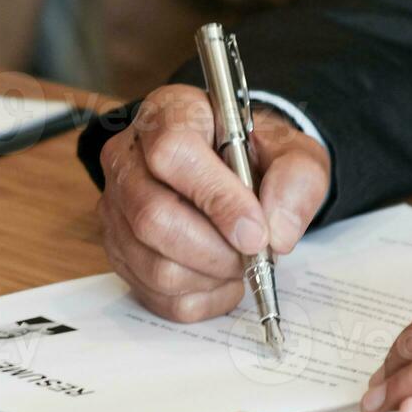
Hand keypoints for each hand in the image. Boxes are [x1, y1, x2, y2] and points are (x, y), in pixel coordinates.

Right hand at [96, 84, 330, 321]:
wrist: (232, 168)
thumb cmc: (255, 155)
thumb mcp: (291, 151)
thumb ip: (295, 181)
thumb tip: (276, 234)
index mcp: (168, 114)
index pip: (173, 153)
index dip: (217, 199)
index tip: (257, 231)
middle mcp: (127, 158)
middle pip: (153, 218)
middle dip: (216, 251)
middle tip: (253, 253)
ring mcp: (115, 208)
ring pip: (154, 265)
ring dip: (211, 277)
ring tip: (238, 260)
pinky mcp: (117, 249)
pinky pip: (156, 295)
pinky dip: (201, 297)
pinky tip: (219, 275)